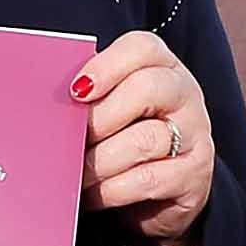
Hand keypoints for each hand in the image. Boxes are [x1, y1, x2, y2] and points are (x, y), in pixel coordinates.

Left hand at [75, 30, 213, 245]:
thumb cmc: (126, 142)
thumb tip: (49, 106)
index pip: (143, 48)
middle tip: (73, 139)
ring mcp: (195, 135)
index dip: (107, 65)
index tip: (75, 91)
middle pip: (148, 87)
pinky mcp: (194, 175)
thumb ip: (90, 98)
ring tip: (77, 173)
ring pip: (146, 139)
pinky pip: (148, 179)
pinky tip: (92, 194)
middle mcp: (185, 95)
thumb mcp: (111, 111)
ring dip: (101, 160)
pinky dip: (112, 189)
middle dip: (101, 116)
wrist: (161, 196)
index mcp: (162, 68)